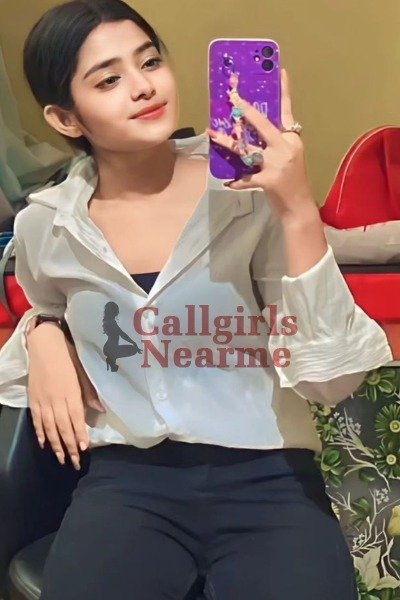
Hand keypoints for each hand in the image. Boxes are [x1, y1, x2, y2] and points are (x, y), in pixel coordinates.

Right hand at [27, 322, 104, 468]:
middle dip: (69, 446)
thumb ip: (89, 392)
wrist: (45, 345)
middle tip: (74, 462)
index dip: (79, 435)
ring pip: (49, 427)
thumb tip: (99, 409)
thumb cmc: (68, 356)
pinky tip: (44, 444)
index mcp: (71, 392)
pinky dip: (40, 433)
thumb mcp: (83, 371)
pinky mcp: (34, 399)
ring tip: (61, 458)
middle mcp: (56, 399)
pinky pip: (37, 420)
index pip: (76, 418)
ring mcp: (43, 400)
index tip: (84, 448)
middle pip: (63, 427)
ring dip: (55, 445)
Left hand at [207, 69, 313, 218]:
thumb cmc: (291, 181)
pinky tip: (228, 182)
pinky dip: (237, 181)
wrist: (298, 207)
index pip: (287, 111)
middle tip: (233, 97)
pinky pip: (246, 179)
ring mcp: (277, 164)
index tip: (281, 72)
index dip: (284, 92)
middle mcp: (285, 148)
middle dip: (246, 111)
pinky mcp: (269, 181)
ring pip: (247, 149)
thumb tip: (252, 129)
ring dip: (227, 142)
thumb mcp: (289, 156)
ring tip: (211, 134)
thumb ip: (274, 143)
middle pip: (263, 125)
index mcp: (292, 140)